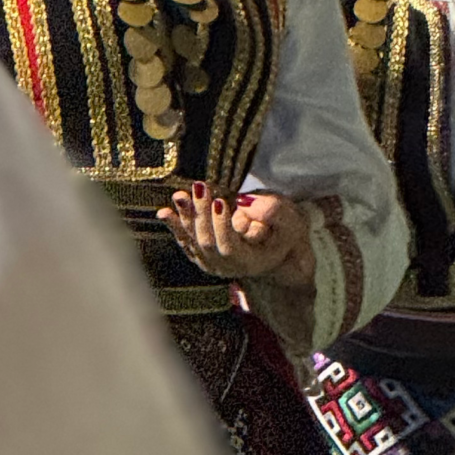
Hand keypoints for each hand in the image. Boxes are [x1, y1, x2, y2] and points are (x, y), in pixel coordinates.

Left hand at [156, 182, 316, 296]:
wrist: (276, 244)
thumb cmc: (285, 230)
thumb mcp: (291, 221)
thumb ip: (274, 212)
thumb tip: (244, 203)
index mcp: (249, 262)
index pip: (229, 247)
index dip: (222, 225)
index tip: (221, 201)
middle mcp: (226, 267)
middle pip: (206, 242)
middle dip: (201, 213)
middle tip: (200, 187)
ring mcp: (210, 262)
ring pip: (192, 241)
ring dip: (184, 217)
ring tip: (180, 195)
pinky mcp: (200, 253)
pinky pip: (184, 240)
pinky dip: (174, 225)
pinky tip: (164, 212)